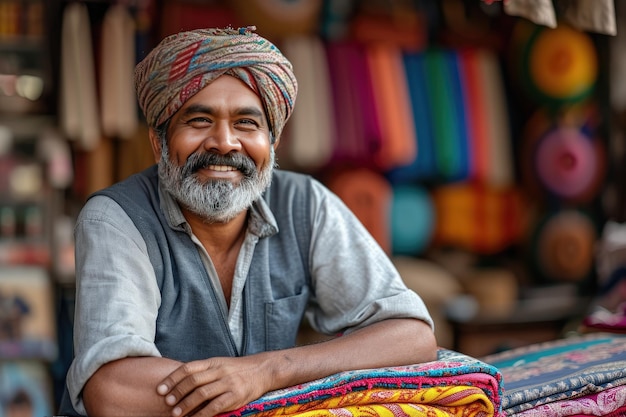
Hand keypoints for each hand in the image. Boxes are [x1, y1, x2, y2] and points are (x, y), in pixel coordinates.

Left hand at [156, 355, 271, 416]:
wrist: (263, 370)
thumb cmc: (238, 370)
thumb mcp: (221, 365)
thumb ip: (204, 372)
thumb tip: (180, 383)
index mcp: (213, 362)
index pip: (188, 368)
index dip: (172, 378)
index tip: (160, 389)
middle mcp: (219, 371)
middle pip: (193, 380)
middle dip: (177, 392)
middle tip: (166, 402)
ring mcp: (228, 383)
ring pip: (202, 393)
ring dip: (186, 404)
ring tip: (176, 413)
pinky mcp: (236, 396)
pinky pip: (215, 406)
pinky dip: (202, 414)